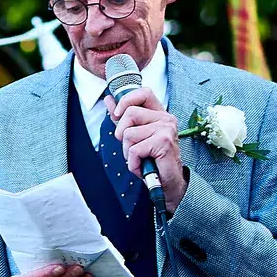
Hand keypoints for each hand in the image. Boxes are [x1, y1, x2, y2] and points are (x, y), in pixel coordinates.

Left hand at [110, 88, 186, 209]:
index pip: (143, 93)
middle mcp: (165, 118)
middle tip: (133, 148)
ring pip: (129, 134)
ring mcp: (166, 129)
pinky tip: (143, 166)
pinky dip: (133, 163)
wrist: (167, 183)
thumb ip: (122, 118)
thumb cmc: (151, 160)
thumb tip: (109, 100)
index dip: (126, 100)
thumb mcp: (134, 137)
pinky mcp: (164, 142)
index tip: (118, 114)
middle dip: (122, 135)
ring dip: (128, 152)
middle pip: (129, 113)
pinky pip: (134, 149)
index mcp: (159, 114)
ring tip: (140, 158)